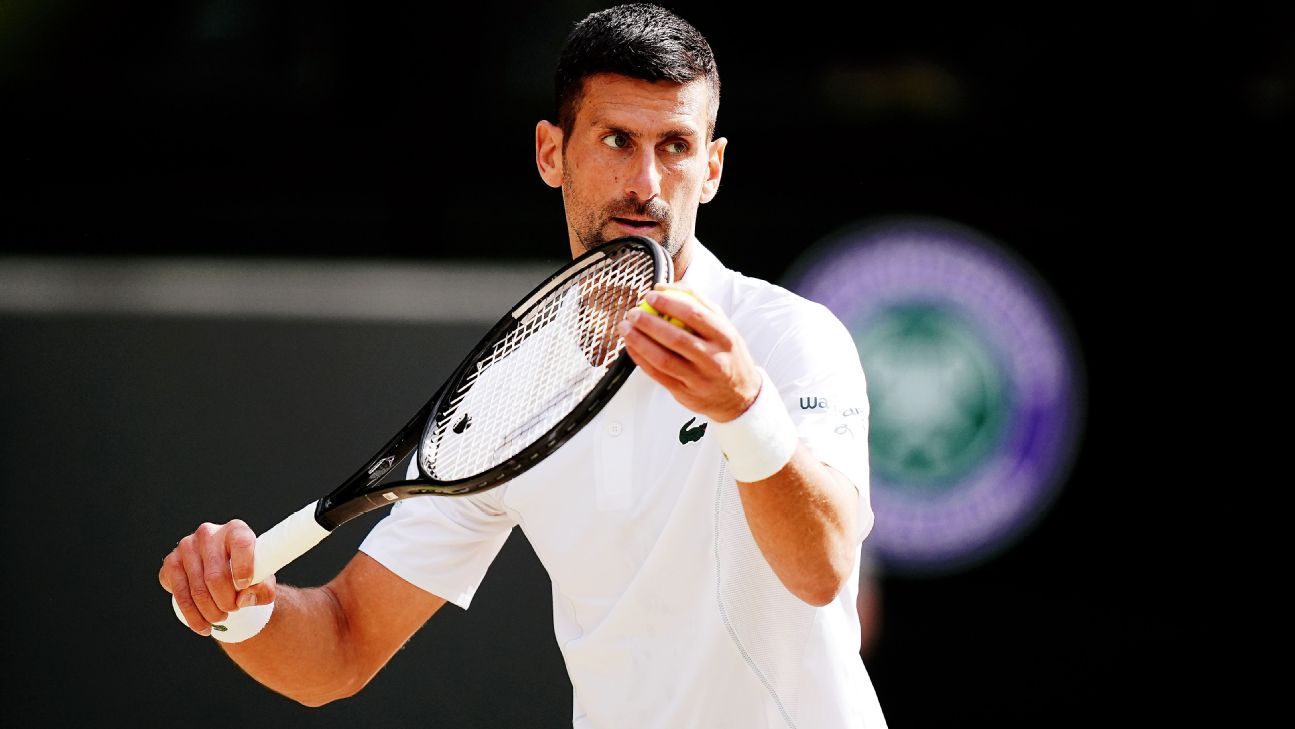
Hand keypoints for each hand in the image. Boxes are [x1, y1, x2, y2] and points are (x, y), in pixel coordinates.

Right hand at [159, 519, 275, 635]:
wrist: (224, 572)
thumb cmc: (249, 572)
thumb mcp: (263, 579)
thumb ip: (263, 589)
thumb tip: (244, 599)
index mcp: (235, 530)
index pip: (241, 544)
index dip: (244, 568)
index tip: (245, 586)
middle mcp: (208, 533)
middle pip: (216, 576)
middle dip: (226, 601)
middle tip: (233, 610)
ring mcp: (186, 547)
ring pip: (197, 589)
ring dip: (211, 612)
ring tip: (221, 618)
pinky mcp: (171, 563)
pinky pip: (180, 595)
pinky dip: (193, 616)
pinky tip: (204, 626)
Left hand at [619, 284, 760, 421]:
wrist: (738, 396)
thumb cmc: (725, 354)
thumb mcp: (722, 325)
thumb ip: (696, 301)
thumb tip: (662, 287)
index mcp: (724, 337)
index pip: (695, 315)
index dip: (670, 303)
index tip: (650, 295)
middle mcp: (713, 359)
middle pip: (676, 338)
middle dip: (649, 323)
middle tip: (633, 313)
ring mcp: (698, 379)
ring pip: (663, 359)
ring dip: (640, 342)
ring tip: (626, 328)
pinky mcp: (685, 393)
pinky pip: (657, 374)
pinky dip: (640, 359)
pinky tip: (631, 347)